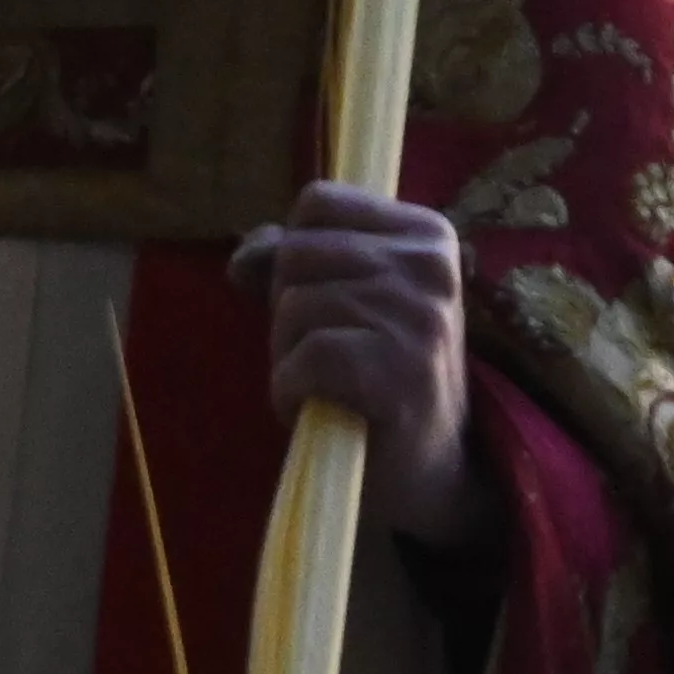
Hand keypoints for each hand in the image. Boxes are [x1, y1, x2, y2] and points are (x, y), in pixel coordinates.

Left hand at [231, 180, 487, 551]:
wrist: (428, 470)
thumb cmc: (378, 374)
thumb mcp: (342, 301)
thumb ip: (289, 262)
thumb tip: (242, 258)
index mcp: (426, 233)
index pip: (317, 203)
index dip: (293, 252)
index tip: (324, 301)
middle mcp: (431, 264)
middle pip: (296, 253)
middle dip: (288, 310)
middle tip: (327, 357)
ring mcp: (422, 317)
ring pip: (294, 306)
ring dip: (288, 356)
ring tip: (328, 386)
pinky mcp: (403, 370)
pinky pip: (305, 359)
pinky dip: (290, 391)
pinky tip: (319, 409)